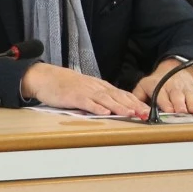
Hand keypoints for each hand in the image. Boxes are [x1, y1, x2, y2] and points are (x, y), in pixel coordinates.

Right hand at [20, 62, 149, 117]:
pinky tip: (105, 113)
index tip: (148, 110)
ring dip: (119, 107)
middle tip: (146, 114)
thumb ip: (99, 97)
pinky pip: (86, 102)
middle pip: (117, 96)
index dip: (135, 102)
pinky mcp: (73, 96)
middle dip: (133, 105)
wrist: (44, 77)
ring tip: (131, 114)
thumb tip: (115, 107)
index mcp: (99, 86)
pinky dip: (96, 107)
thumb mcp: (86, 89)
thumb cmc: (65, 85)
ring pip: (105, 99)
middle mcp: (95, 87)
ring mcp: (84, 91)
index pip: (121, 94)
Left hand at [134, 60, 192, 114]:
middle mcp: (174, 88)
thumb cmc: (157, 83)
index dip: (166, 103)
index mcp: (159, 87)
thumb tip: (134, 109)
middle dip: (180, 105)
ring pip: (191, 97)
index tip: (169, 110)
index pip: (162, 95)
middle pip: (178, 97)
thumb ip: (137, 96)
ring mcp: (186, 90)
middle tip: (182, 112)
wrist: (174, 70)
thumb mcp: (143, 86)